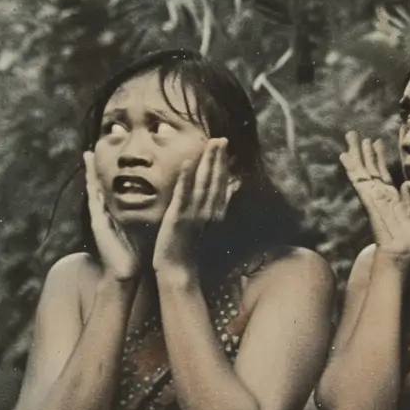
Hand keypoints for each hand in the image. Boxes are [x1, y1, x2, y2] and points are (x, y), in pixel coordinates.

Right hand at [83, 150, 141, 281]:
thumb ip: (147, 211)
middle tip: (92, 149)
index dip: (111, 172)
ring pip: (94, 189)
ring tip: (87, 156)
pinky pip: (94, 201)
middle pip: (99, 184)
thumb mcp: (142, 226)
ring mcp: (99, 217)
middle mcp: (105, 212)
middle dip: (96, 167)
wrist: (125, 272)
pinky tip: (91, 177)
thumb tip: (165, 197)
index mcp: (115, 212)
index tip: (114, 155)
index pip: (112, 187)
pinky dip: (91, 187)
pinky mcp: (97, 223)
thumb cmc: (136, 251)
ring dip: (90, 173)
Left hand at [153, 139, 237, 279]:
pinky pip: (183, 195)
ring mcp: (194, 214)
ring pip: (203, 183)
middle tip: (221, 138)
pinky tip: (186, 163)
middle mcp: (208, 212)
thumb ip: (218, 208)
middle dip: (219, 158)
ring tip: (210, 143)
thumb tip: (231, 190)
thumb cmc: (189, 251)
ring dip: (207, 162)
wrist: (178, 271)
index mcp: (215, 214)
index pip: (221, 184)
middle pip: (215, 180)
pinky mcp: (179, 217)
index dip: (223, 165)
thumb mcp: (207, 227)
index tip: (224, 147)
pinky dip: (185, 179)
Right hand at [339, 132, 409, 259]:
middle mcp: (378, 195)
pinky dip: (352, 170)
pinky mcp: (368, 203)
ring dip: (354, 156)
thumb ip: (408, 201)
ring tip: (349, 140)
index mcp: (389, 196)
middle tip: (352, 133)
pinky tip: (346, 159)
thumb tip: (404, 185)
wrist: (400, 254)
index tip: (374, 140)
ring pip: (361, 173)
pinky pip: (360, 183)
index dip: (378, 156)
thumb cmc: (408, 239)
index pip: (382, 171)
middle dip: (360, 151)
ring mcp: (371, 199)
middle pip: (367, 169)